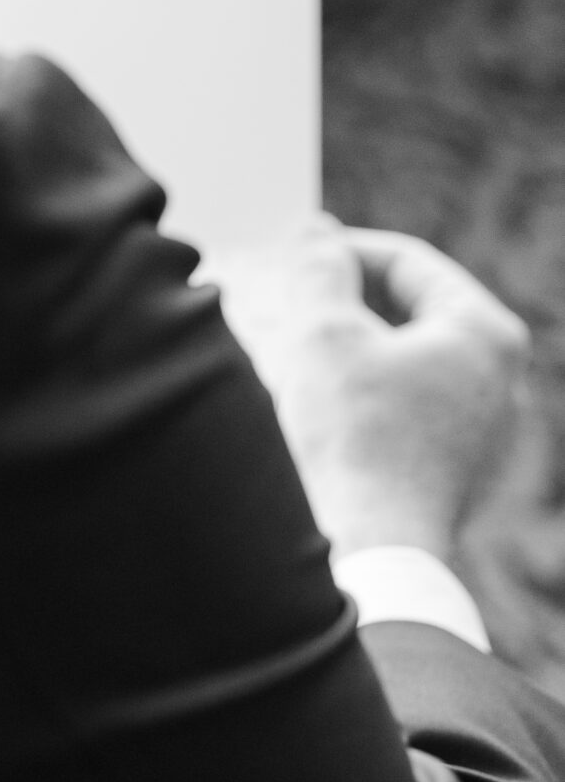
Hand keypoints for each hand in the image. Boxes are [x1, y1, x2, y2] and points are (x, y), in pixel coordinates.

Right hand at [209, 221, 530, 562]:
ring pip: (398, 357)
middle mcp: (498, 378)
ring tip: (287, 349)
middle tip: (284, 300)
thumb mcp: (323, 330)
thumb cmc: (352, 439)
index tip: (289, 261)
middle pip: (405, 309)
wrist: (366, 551)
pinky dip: (358, 390)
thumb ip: (319, 264)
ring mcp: (480, 427)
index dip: (339, 252)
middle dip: (340, 300)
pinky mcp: (453, 466)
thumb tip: (317, 230)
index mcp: (484, 332)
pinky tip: (313, 401)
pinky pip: (401, 403)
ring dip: (343, 346)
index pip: (405, 261)